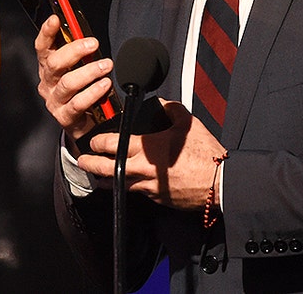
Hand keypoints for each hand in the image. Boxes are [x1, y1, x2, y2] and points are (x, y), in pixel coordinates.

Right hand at [35, 15, 112, 145]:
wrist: (82, 123)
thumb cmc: (80, 90)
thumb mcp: (77, 68)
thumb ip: (80, 53)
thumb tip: (88, 36)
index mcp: (48, 66)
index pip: (42, 46)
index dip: (47, 32)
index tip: (55, 20)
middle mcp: (47, 82)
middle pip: (54, 63)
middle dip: (74, 51)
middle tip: (93, 44)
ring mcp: (54, 100)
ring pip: (67, 83)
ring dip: (89, 72)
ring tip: (105, 66)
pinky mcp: (64, 116)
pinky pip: (78, 103)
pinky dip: (93, 92)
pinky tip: (104, 85)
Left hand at [79, 100, 227, 210]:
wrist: (219, 182)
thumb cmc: (205, 153)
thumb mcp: (188, 123)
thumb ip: (172, 110)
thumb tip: (163, 104)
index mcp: (147, 148)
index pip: (112, 144)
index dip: (98, 142)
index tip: (93, 140)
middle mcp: (143, 169)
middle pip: (106, 168)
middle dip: (90, 164)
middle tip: (82, 161)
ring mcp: (149, 186)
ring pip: (118, 185)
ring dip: (105, 180)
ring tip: (97, 177)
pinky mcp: (157, 198)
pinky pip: (137, 192)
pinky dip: (130, 187)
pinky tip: (129, 183)